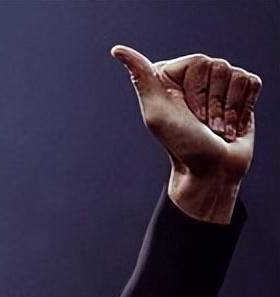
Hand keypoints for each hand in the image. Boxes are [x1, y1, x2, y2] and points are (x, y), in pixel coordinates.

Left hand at [112, 45, 259, 177]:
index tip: (187, 115)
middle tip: (202, 125)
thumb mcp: (157, 114)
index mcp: (172, 78)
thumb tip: (118, 51)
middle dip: (212, 103)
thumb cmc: (182, 147)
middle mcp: (196, 77)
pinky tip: (231, 126)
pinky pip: (251, 84)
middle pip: (219, 67)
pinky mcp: (242, 93)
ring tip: (216, 129)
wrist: (211, 172)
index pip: (198, 62)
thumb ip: (142, 79)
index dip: (196, 92)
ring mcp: (220, 84)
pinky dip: (242, 109)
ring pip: (236, 76)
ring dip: (227, 110)